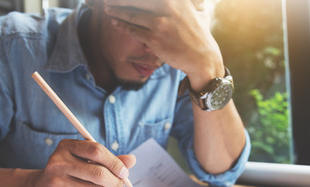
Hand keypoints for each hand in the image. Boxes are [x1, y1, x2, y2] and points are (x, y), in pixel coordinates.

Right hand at [25, 139, 135, 186]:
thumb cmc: (68, 171)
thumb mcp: (84, 158)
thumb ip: (108, 158)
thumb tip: (132, 160)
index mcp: (66, 147)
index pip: (96, 150)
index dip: (115, 161)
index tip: (124, 171)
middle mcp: (59, 163)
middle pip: (99, 173)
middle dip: (116, 182)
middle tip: (122, 185)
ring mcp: (57, 184)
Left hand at [103, 0, 223, 79]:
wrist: (202, 57)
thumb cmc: (199, 34)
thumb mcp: (197, 11)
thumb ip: (188, 2)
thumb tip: (191, 0)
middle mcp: (167, 7)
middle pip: (135, 0)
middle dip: (119, 0)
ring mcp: (160, 23)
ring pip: (131, 14)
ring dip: (116, 11)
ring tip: (107, 9)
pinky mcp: (154, 39)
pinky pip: (133, 30)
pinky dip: (122, 25)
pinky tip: (115, 22)